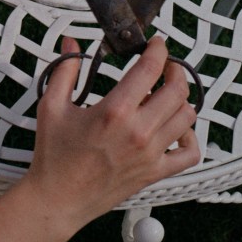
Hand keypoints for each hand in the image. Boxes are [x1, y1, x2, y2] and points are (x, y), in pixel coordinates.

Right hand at [23, 36, 199, 232]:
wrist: (57, 198)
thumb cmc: (53, 156)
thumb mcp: (51, 106)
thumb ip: (65, 71)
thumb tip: (71, 44)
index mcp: (114, 111)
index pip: (150, 69)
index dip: (158, 50)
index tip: (157, 44)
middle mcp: (138, 131)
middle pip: (177, 90)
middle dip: (175, 71)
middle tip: (165, 66)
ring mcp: (151, 154)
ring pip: (187, 117)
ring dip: (181, 99)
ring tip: (167, 95)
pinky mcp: (155, 172)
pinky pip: (190, 153)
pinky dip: (191, 137)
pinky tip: (176, 129)